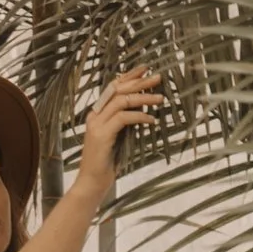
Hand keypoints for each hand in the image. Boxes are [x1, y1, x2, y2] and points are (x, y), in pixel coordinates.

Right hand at [75, 66, 163, 200]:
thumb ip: (126, 122)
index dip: (129, 76)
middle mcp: (95, 115)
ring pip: (121, 101)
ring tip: (160, 98)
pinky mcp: (101, 135)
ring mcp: (96, 124)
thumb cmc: (108, 162)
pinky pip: (123, 119)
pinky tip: (152, 119)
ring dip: (143, 98)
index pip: (113, 87)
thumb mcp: (119, 137)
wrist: (92, 182)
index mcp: (98, 113)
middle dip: (139, 82)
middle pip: (117, 89)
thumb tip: (145, 107)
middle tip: (158, 77)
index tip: (146, 69)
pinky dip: (139, 116)